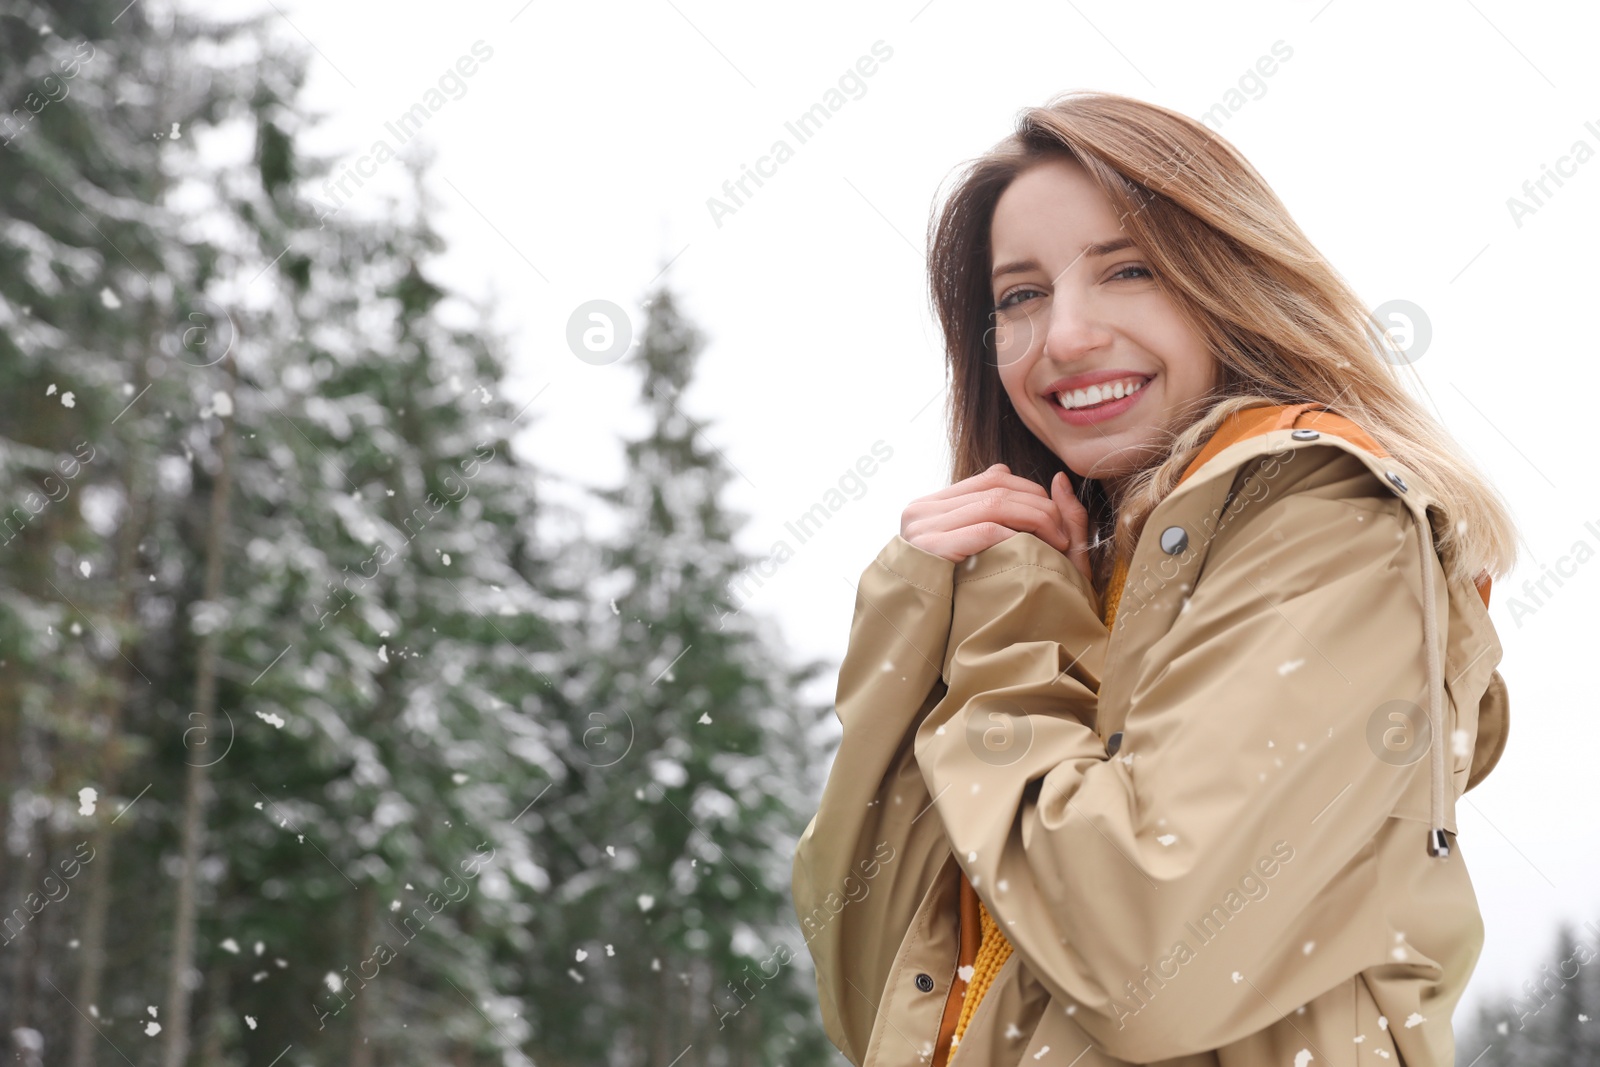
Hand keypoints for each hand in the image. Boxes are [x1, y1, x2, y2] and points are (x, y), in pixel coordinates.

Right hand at [901, 464, 1092, 583]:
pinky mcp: (931, 547)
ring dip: (1035, 519)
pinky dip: (1015, 535)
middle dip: (1038, 506)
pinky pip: (985, 531)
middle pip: (996, 490)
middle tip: (1064, 530)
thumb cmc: (947, 592)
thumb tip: (1026, 472)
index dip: (1029, 490)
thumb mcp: (971, 544)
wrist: (912, 627)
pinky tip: (1034, 549)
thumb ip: (997, 509)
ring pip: (994, 506)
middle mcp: (922, 509)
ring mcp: (922, 526)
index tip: (1056, 512)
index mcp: (930, 504)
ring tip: (1059, 540)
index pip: (991, 479)